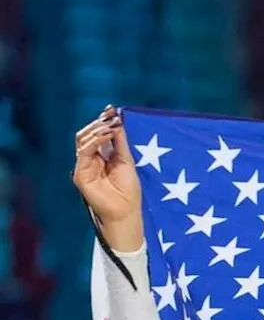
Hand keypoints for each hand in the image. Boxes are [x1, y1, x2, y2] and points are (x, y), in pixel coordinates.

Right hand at [72, 106, 143, 251]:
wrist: (126, 210)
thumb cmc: (128, 189)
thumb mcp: (126, 160)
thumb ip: (120, 141)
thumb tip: (117, 121)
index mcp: (101, 155)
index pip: (97, 133)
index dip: (103, 121)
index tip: (112, 110)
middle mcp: (90, 158)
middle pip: (87, 133)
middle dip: (99, 122)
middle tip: (111, 115)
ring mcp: (84, 165)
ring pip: (82, 139)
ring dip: (97, 129)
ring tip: (111, 125)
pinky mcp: (80, 174)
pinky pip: (83, 152)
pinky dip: (94, 141)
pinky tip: (105, 135)